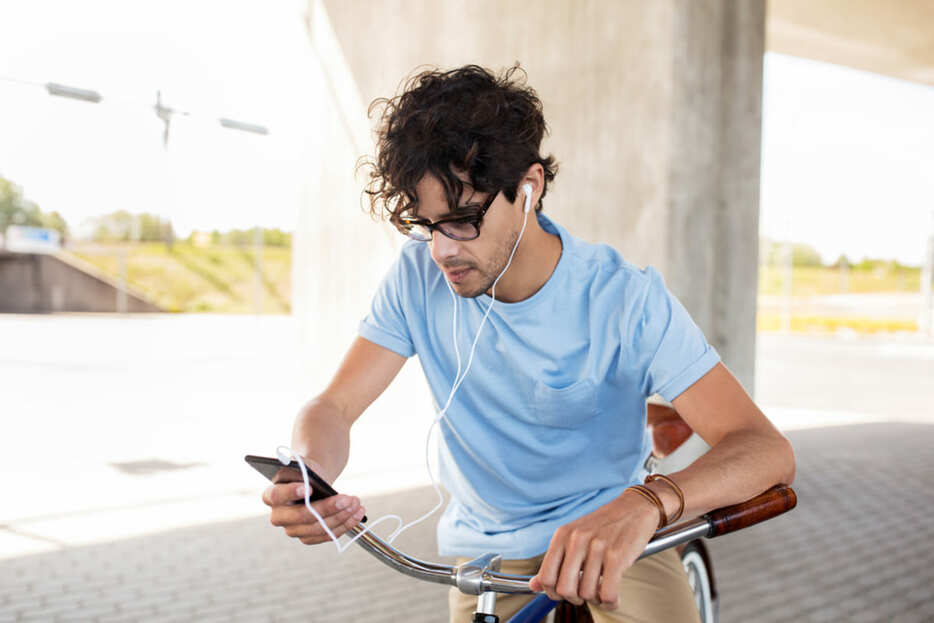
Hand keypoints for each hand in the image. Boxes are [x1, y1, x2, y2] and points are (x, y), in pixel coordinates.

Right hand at [262, 461, 365, 544]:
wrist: (312, 483)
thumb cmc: (305, 473)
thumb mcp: (302, 466)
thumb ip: (301, 470)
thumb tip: (307, 478)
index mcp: (271, 495)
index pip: (278, 495)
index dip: (292, 492)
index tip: (308, 487)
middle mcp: (279, 516)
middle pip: (303, 516)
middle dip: (328, 508)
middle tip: (347, 499)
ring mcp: (293, 529)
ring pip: (318, 528)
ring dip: (341, 516)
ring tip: (356, 503)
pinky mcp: (308, 537)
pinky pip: (327, 535)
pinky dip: (345, 525)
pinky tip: (357, 514)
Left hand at [529, 490, 659, 608]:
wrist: (635, 507)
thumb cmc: (604, 524)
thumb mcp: (574, 536)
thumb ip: (554, 561)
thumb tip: (534, 586)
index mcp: (563, 535)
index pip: (546, 577)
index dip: (552, 593)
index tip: (563, 593)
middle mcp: (577, 540)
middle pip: (564, 589)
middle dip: (574, 599)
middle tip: (584, 594)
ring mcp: (598, 547)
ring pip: (588, 594)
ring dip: (595, 600)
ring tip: (601, 590)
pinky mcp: (618, 556)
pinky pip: (608, 594)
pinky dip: (610, 602)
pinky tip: (613, 596)